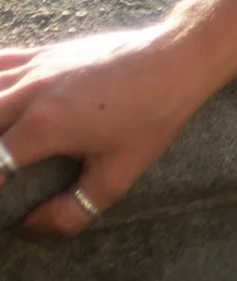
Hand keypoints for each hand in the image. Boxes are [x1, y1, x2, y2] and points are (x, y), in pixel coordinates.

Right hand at [0, 0, 236, 238]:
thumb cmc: (151, 117)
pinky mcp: (44, 53)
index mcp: (44, 125)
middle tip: (3, 174)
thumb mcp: (118, 176)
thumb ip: (72, 211)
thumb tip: (32, 227)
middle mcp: (30, 92)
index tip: (3, 200)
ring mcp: (35, 67)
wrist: (175, 59)